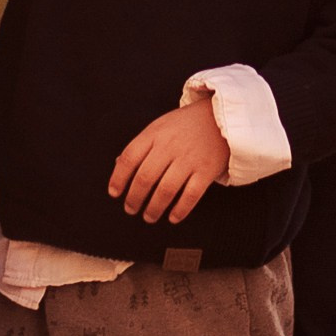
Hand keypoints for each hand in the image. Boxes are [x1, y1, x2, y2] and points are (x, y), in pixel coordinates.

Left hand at [109, 95, 229, 224]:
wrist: (221, 118)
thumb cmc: (186, 125)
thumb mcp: (160, 126)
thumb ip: (142, 145)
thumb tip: (118, 165)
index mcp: (155, 133)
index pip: (129, 157)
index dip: (118, 178)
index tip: (114, 193)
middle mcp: (170, 146)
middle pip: (145, 177)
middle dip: (134, 198)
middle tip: (130, 209)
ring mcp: (189, 159)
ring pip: (166, 190)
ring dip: (154, 208)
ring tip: (149, 217)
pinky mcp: (206, 170)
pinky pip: (190, 195)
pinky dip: (180, 210)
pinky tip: (172, 217)